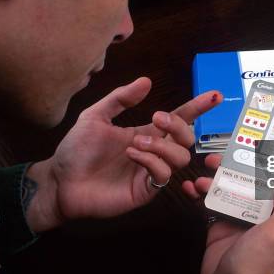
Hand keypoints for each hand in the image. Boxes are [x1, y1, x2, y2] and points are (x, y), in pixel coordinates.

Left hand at [26, 77, 221, 231]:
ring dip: (163, 145)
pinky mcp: (144, 191)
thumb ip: (120, 99)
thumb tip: (146, 81)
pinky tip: (132, 155)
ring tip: (136, 142)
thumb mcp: (95, 116)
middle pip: (187, 138)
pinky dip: (151, 160)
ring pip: (181, 158)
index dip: (197, 108)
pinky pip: (163, 176)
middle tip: (156, 118)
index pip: (179, 119)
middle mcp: (153, 152)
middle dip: (178, 125)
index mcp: (145, 133)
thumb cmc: (76, 150)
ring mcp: (150, 173)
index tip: (214, 95)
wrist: (59, 180)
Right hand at [182, 155, 273, 273]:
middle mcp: (257, 214)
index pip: (271, 182)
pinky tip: (190, 189)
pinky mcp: (217, 226)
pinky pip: (209, 204)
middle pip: (245, 182)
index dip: (261, 165)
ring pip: (225, 190)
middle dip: (231, 168)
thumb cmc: (255, 267)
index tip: (251, 148)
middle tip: (216, 159)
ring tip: (200, 176)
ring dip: (212, 179)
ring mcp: (236, 220)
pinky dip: (199, 194)